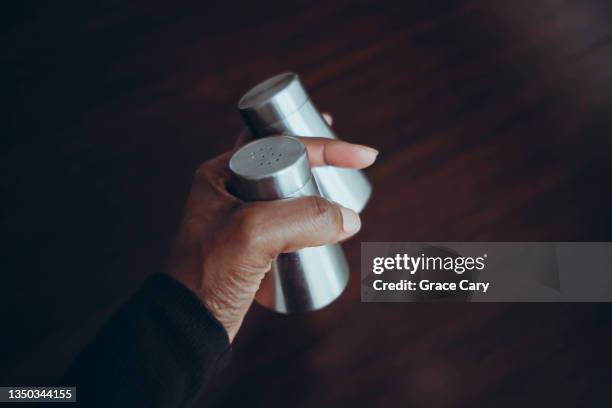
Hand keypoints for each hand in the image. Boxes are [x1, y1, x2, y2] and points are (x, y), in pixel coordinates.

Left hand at [165, 115, 377, 340]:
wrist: (189, 324)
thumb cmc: (208, 274)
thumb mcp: (255, 233)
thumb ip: (305, 217)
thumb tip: (349, 218)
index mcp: (222, 173)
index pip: (283, 146)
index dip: (328, 147)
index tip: (365, 156)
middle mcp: (230, 189)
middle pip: (286, 163)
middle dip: (320, 156)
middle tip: (352, 158)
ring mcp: (240, 217)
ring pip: (288, 191)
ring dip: (317, 187)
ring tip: (343, 189)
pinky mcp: (251, 244)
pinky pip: (287, 220)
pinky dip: (309, 217)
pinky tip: (325, 223)